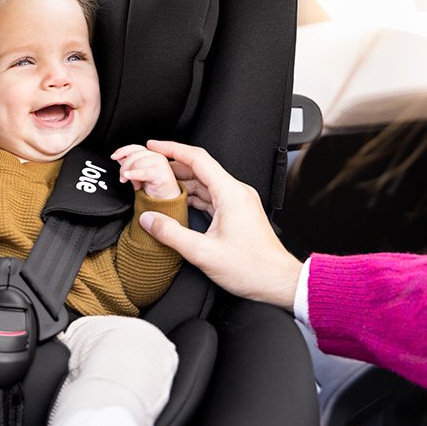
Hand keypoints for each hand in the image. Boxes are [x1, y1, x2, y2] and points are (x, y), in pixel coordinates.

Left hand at [111, 144, 181, 199]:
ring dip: (131, 175)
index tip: (113, 157)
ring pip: (137, 163)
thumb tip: (119, 157)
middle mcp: (157, 156)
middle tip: (123, 178)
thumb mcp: (137, 174)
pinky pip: (143, 172)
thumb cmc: (154, 187)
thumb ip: (130, 164)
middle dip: (124, 167)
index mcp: (151, 154)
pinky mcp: (162, 173)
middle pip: (134, 155)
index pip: (135, 148)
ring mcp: (161, 163)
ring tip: (136, 185)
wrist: (165, 201)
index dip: (122, 151)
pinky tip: (128, 177)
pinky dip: (134, 174)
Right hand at [137, 140, 302, 309]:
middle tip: (149, 166)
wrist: (277, 281)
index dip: (172, 149)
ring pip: (205, 182)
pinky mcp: (238, 211)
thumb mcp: (203, 253)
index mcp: (230, 193)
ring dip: (182, 181)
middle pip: (200, 168)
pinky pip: (211, 195)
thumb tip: (149, 219)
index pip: (197, 159)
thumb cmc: (252, 268)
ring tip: (159, 183)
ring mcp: (238, 201)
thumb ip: (171, 234)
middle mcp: (236, 192)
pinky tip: (179, 201)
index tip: (154, 145)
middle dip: (172, 165)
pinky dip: (193, 195)